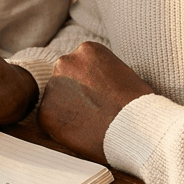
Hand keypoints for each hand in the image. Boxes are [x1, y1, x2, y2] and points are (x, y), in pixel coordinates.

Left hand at [37, 41, 153, 161]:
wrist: (136, 128)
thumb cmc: (138, 105)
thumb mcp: (123, 74)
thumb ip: (102, 73)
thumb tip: (96, 82)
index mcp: (86, 49)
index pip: (79, 67)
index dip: (89, 85)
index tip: (101, 96)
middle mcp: (65, 62)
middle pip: (64, 80)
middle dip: (74, 95)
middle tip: (93, 112)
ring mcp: (53, 86)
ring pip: (56, 100)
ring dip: (68, 111)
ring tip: (91, 124)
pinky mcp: (45, 112)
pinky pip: (50, 120)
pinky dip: (62, 129)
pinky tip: (82, 133)